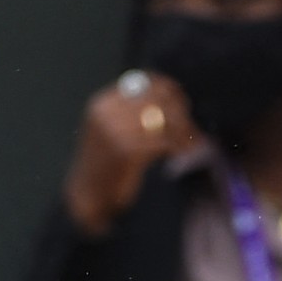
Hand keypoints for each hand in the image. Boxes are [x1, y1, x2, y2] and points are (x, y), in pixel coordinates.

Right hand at [64, 70, 199, 235]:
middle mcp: (107, 112)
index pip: (144, 82)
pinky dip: (180, 146)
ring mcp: (115, 130)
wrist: (87, 198)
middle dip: (180, 112)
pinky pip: (164, 140)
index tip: (184, 101)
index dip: (169, 89)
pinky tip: (185, 153)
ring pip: (164, 119)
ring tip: (194, 142)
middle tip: (193, 128)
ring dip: (184, 130)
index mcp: (103, 103)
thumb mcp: (111, 131)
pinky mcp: (126, 150)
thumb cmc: (106, 166)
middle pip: (157, 99)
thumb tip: (173, 98)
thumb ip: (133, 112)